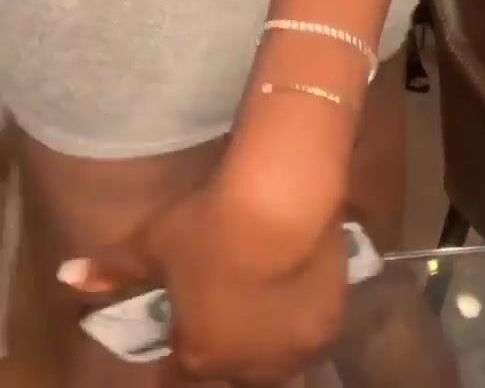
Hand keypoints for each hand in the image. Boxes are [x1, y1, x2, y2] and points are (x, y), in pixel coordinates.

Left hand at [59, 177, 347, 383]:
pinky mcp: (327, 330)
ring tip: (262, 303)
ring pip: (273, 363)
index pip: (179, 378)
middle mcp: (246, 368)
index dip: (178, 357)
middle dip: (223, 352)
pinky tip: (295, 291)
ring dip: (263, 344)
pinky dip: (298, 323)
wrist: (279, 205)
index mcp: (198, 354)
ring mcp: (290, 353)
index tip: (181, 335)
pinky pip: (307, 339)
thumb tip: (65, 275)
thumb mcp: (151, 243)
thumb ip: (113, 268)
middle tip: (224, 311)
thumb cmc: (207, 226)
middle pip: (230, 374)